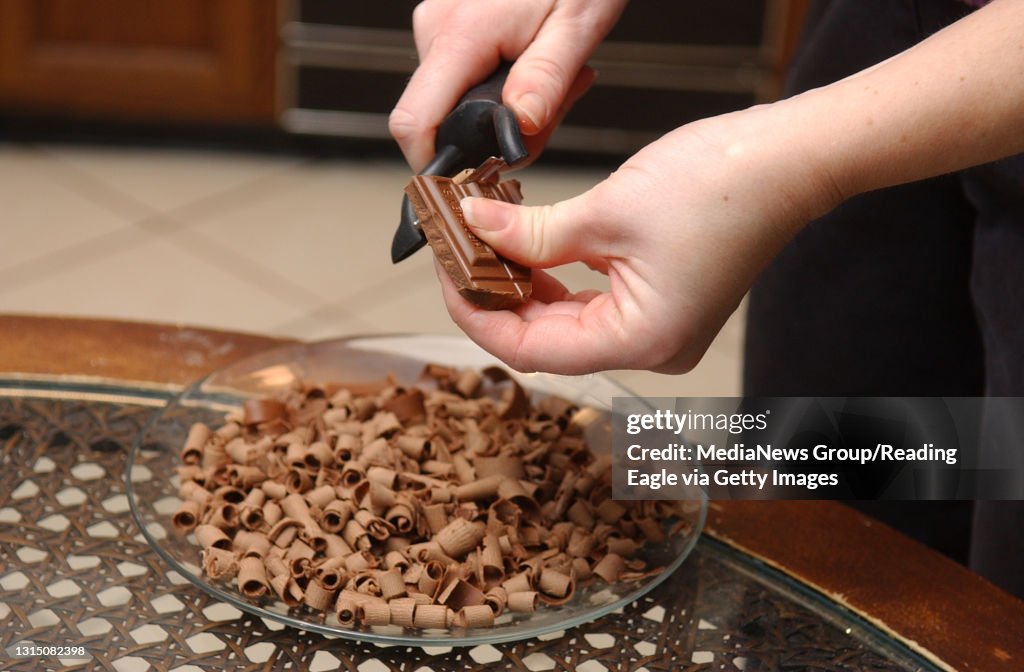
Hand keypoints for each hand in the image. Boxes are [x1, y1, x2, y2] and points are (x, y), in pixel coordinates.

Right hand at [389, 0, 626, 170]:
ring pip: (455, 100)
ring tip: (554, 78)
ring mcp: (439, 24)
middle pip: (440, 118)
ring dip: (506, 108)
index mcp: (460, 35)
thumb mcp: (575, 28)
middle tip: (551, 111)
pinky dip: (502, 85)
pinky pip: (464, 76)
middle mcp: (436, 28)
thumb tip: (517, 135)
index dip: (434, 165)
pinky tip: (535, 65)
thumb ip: (544, 85)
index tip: (469, 182)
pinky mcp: (449, 24)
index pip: (414, 123)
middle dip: (494, 133)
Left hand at [438, 106, 840, 374]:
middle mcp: (650, 348)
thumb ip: (530, 233)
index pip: (531, 351)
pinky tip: (523, 248)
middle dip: (495, 295)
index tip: (445, 274)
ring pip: (565, 321)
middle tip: (455, 251)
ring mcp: (657, 328)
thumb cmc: (721, 187)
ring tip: (481, 244)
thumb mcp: (606, 212)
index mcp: (640, 342)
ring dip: (521, 284)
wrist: (788, 159)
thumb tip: (475, 228)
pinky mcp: (659, 303)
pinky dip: (553, 278)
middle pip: (545, 339)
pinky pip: (590, 303)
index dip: (478, 314)